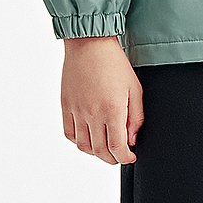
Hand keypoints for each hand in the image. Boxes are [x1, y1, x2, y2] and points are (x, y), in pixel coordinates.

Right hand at [61, 36, 143, 164]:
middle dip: (113, 158)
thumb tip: (131, 139)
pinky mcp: (66, 106)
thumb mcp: (134, 87)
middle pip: (101, 151)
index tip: (130, 156)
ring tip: (105, 147)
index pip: (117, 148)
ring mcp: (77, 111)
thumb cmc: (114, 62)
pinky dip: (79, 141)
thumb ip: (136, 117)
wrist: (90, 43)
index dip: (125, 158)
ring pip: (84, 147)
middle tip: (120, 154)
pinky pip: (70, 134)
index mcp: (112, 109)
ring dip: (96, 153)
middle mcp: (93, 114)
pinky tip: (88, 136)